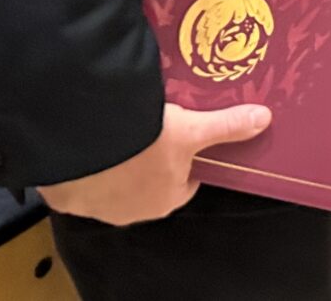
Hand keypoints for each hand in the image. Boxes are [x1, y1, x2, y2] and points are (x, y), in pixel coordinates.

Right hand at [38, 101, 270, 225]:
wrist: (83, 146)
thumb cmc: (144, 143)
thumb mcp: (191, 130)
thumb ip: (227, 127)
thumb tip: (264, 119)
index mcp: (164, 201)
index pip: (183, 182)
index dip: (184, 158)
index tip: (180, 136)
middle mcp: (132, 212)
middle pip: (148, 182)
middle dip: (149, 159)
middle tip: (148, 127)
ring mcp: (96, 206)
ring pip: (113, 181)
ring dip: (115, 160)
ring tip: (118, 128)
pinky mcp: (67, 196)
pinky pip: (80, 178)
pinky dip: (84, 162)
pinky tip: (88, 139)